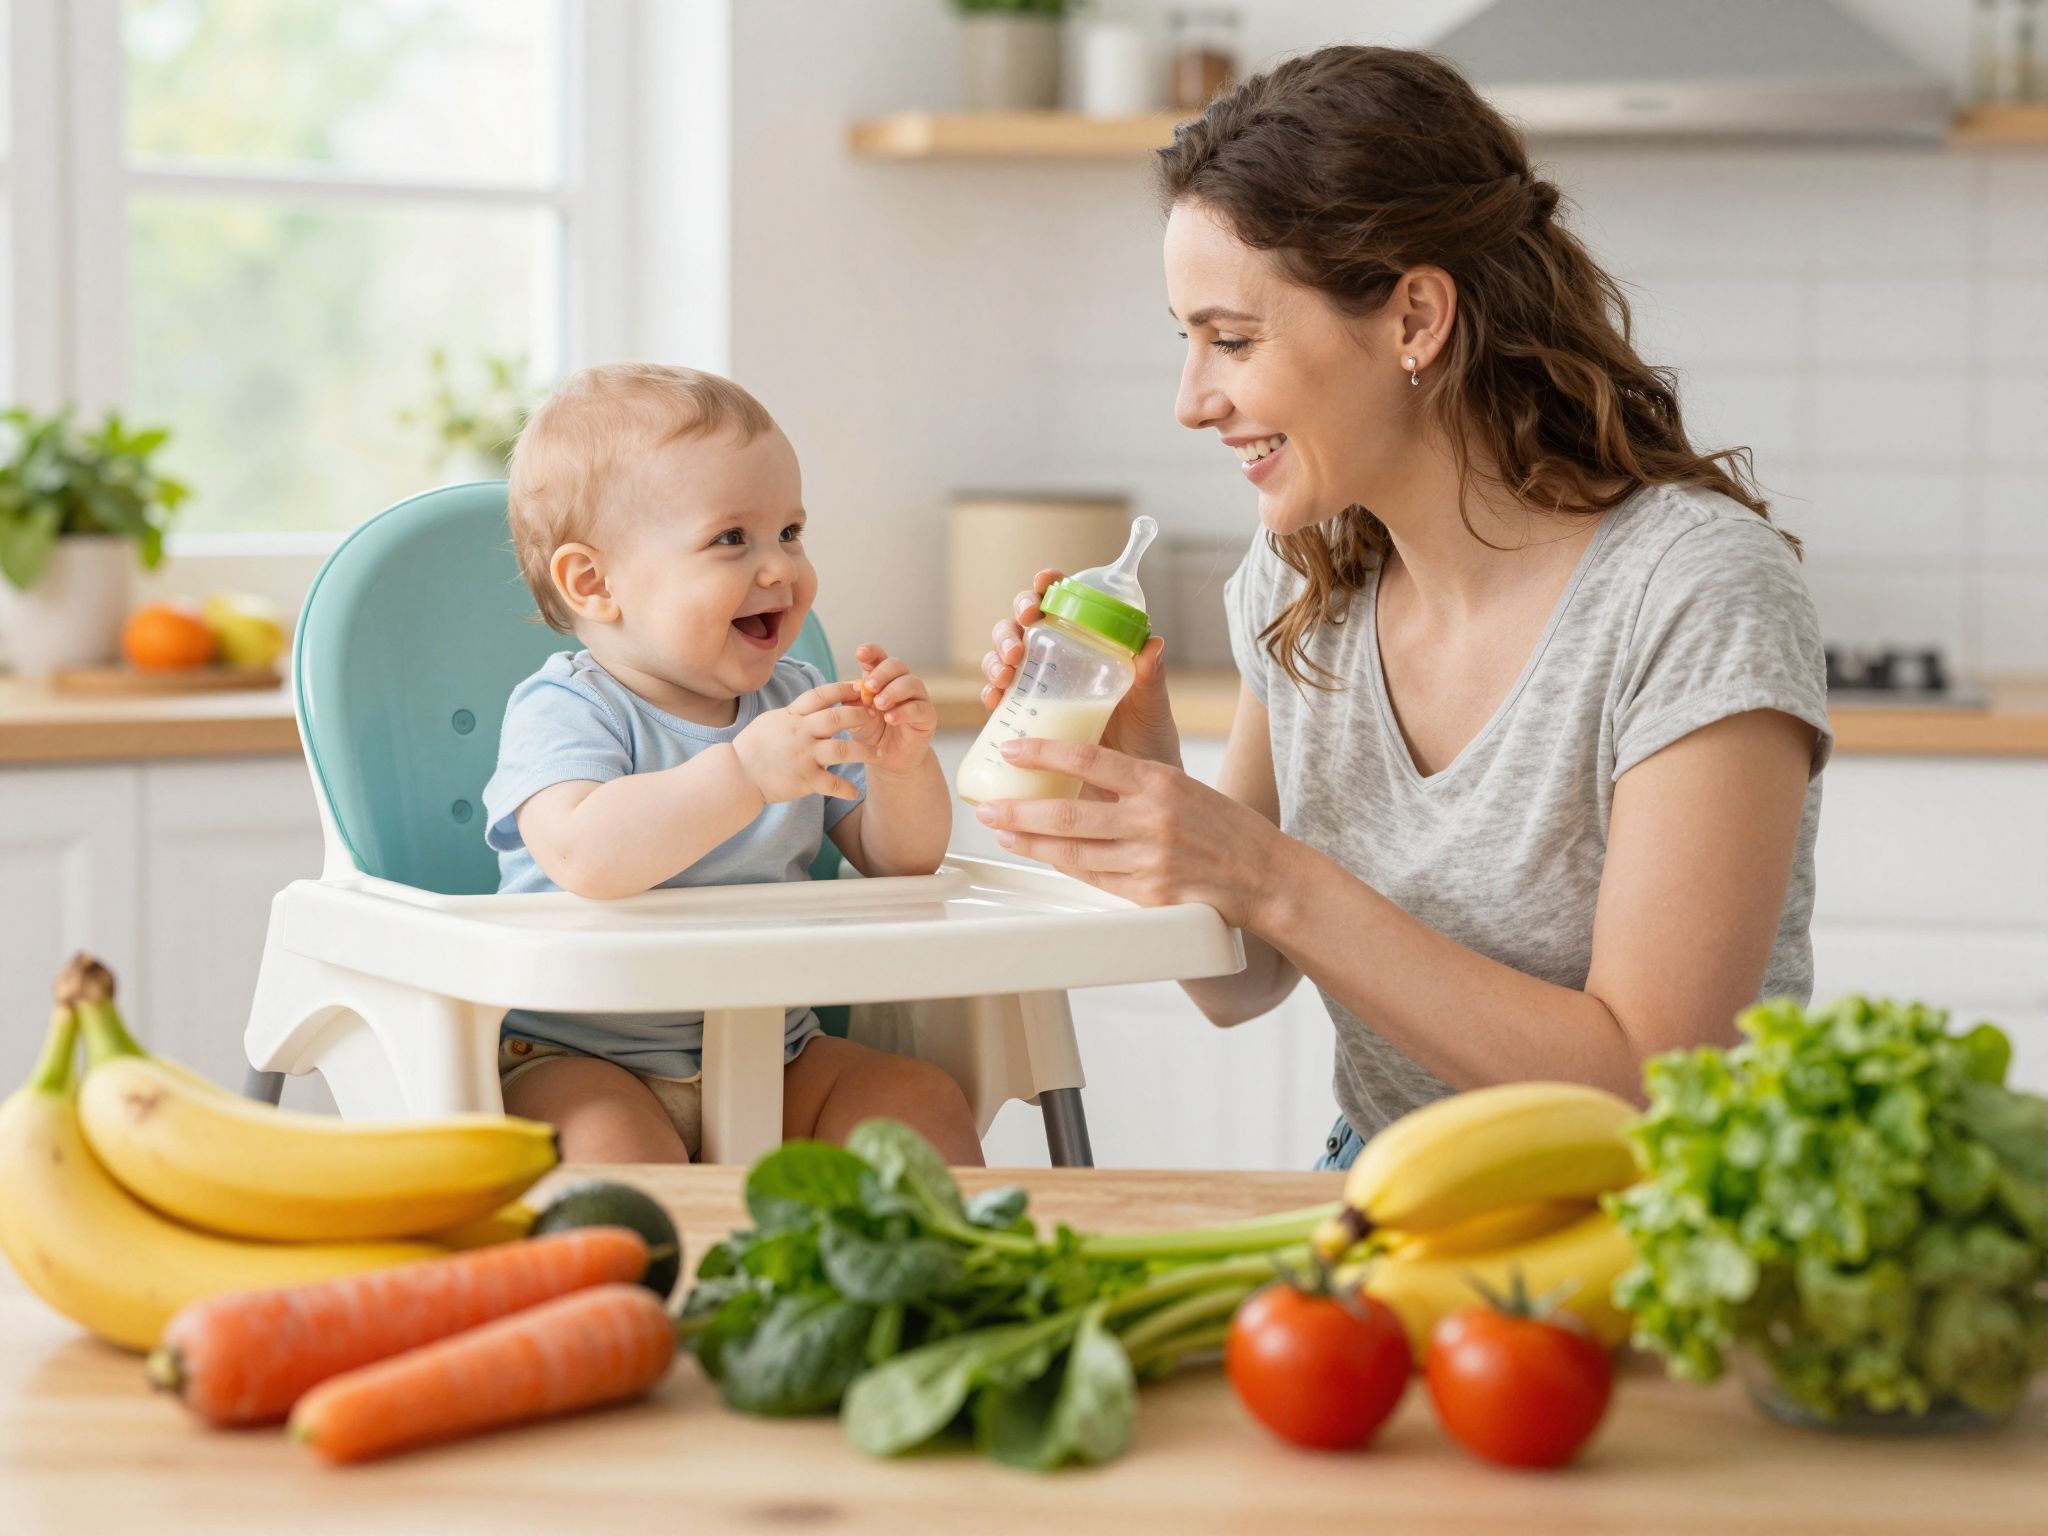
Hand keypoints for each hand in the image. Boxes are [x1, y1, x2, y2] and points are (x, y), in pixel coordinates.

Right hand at [732, 681, 872, 804]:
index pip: (820, 695)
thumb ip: (795, 713)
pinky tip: (854, 792)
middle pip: (836, 718)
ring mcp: (803, 756)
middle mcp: (800, 733)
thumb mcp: (772, 721)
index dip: (841, 689)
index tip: (858, 687)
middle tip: (875, 717)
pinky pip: (831, 783)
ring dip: (863, 751)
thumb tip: (813, 703)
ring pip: (841, 749)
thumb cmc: (753, 747)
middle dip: (859, 715)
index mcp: (792, 717)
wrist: (737, 774)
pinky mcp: (804, 779)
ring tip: (879, 755)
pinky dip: (844, 788)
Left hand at [847, 643, 937, 775]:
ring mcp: (917, 698)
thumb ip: (851, 703)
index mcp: (882, 679)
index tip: (860, 653)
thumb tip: (848, 690)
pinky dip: (904, 711)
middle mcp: (902, 683)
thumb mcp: (855, 717)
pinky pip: (919, 707)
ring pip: (911, 683)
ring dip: (893, 691)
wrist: (887, 759)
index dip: (871, 652)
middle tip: (869, 686)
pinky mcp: (928, 716)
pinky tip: (890, 718)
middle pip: (897, 665)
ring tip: (879, 704)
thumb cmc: (871, 733)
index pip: (879, 658)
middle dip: (882, 673)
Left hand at [971, 737, 1283, 928]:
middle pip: (1067, 812)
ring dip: (1030, 842)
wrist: (1267, 877)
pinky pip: (1094, 879)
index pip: (1087, 758)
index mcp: (1160, 782)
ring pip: (1072, 851)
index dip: (1043, 753)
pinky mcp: (1149, 896)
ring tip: (1003, 833)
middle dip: (1018, 810)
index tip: (1012, 749)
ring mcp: (1148, 861)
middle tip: (987, 808)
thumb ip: (1136, 783)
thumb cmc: (1226, 828)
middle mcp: (1151, 819)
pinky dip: (1064, 866)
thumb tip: (1081, 774)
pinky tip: (1042, 856)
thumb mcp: (1184, 787)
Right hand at [979, 569, 1180, 774]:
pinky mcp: (1024, 722)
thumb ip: (1151, 677)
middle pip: (1023, 626)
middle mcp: (1061, 663)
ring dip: (996, 655)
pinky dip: (989, 692)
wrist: (1133, 796)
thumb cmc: (1148, 742)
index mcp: (1090, 647)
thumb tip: (1153, 643)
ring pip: (1004, 658)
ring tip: (1007, 670)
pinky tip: (993, 697)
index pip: (1064, 604)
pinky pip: (998, 700)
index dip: (1046, 586)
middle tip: (1021, 638)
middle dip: (1013, 623)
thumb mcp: (1151, 707)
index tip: (1043, 582)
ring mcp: (1039, 692)